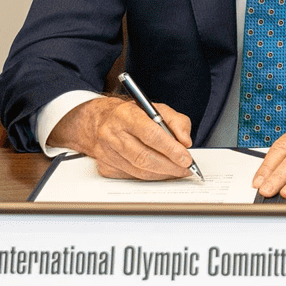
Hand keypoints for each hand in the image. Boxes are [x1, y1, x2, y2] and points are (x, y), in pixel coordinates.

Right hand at [49, 96, 194, 179]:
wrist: (100, 120)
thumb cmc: (131, 114)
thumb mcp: (157, 108)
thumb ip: (176, 122)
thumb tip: (185, 142)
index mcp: (125, 115)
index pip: (150, 134)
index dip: (170, 149)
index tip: (186, 158)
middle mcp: (112, 134)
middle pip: (144, 156)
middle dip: (169, 166)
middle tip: (185, 169)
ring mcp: (106, 152)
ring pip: (138, 170)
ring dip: (162, 174)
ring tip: (177, 171)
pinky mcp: (105, 166)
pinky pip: (132, 176)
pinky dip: (150, 177)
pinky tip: (161, 172)